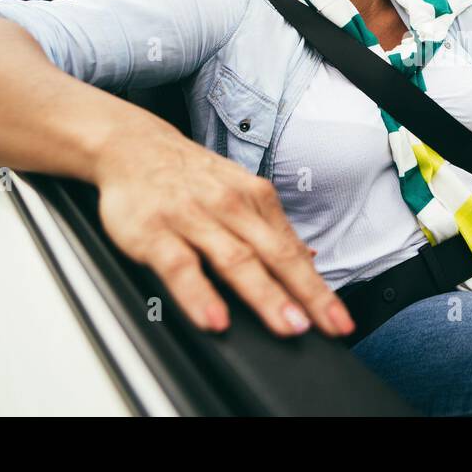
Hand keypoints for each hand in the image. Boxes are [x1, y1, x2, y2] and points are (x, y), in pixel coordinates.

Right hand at [92, 125, 353, 337]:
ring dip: (264, 295)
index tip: (339, 321)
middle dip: (304, 293)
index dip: (318, 289)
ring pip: (235, 260)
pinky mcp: (155, 231)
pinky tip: (215, 319)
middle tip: (323, 325)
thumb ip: (269, 228)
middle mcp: (229, 206)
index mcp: (254, 198)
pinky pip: (180, 267)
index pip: (292, 251)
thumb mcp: (238, 190)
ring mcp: (193, 218)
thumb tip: (309, 259)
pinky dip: (199, 294)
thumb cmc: (189, 177)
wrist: (132, 145)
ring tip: (286, 326)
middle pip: (274, 255)